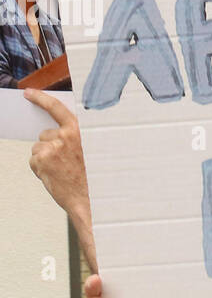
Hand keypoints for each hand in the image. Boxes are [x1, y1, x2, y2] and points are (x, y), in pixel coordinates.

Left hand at [26, 88, 89, 216]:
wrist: (94, 203)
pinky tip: (56, 178)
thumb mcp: (93, 154)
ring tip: (64, 173)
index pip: (56, 108)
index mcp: (80, 132)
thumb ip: (76, 140)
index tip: (29, 94)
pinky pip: (34, 162)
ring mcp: (52, 148)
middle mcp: (65, 137)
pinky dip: (42, 171)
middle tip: (65, 163)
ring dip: (46, 160)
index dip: (41, 98)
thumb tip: (58, 133)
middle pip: (46, 135)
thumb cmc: (95, 182)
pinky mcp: (42, 160)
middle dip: (50, 147)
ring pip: (39, 149)